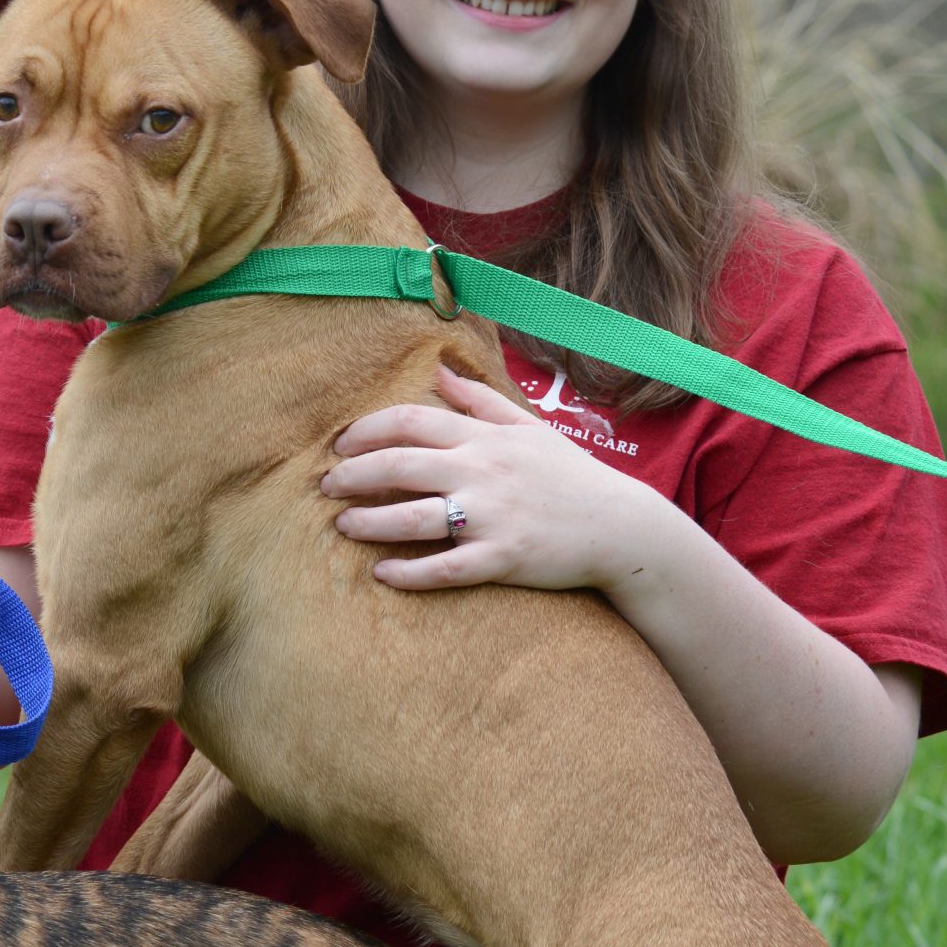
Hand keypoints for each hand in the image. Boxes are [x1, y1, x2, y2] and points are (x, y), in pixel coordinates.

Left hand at [321, 363, 658, 591]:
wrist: (620, 527)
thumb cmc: (569, 477)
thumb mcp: (528, 428)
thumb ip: (479, 401)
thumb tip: (438, 371)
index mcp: (485, 438)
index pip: (411, 422)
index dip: (366, 431)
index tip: (339, 445)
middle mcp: (483, 472)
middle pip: (400, 465)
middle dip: (353, 475)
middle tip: (325, 486)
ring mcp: (492, 517)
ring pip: (413, 518)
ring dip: (368, 522)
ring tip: (343, 525)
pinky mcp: (502, 558)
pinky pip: (445, 569)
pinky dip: (409, 573)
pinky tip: (382, 574)